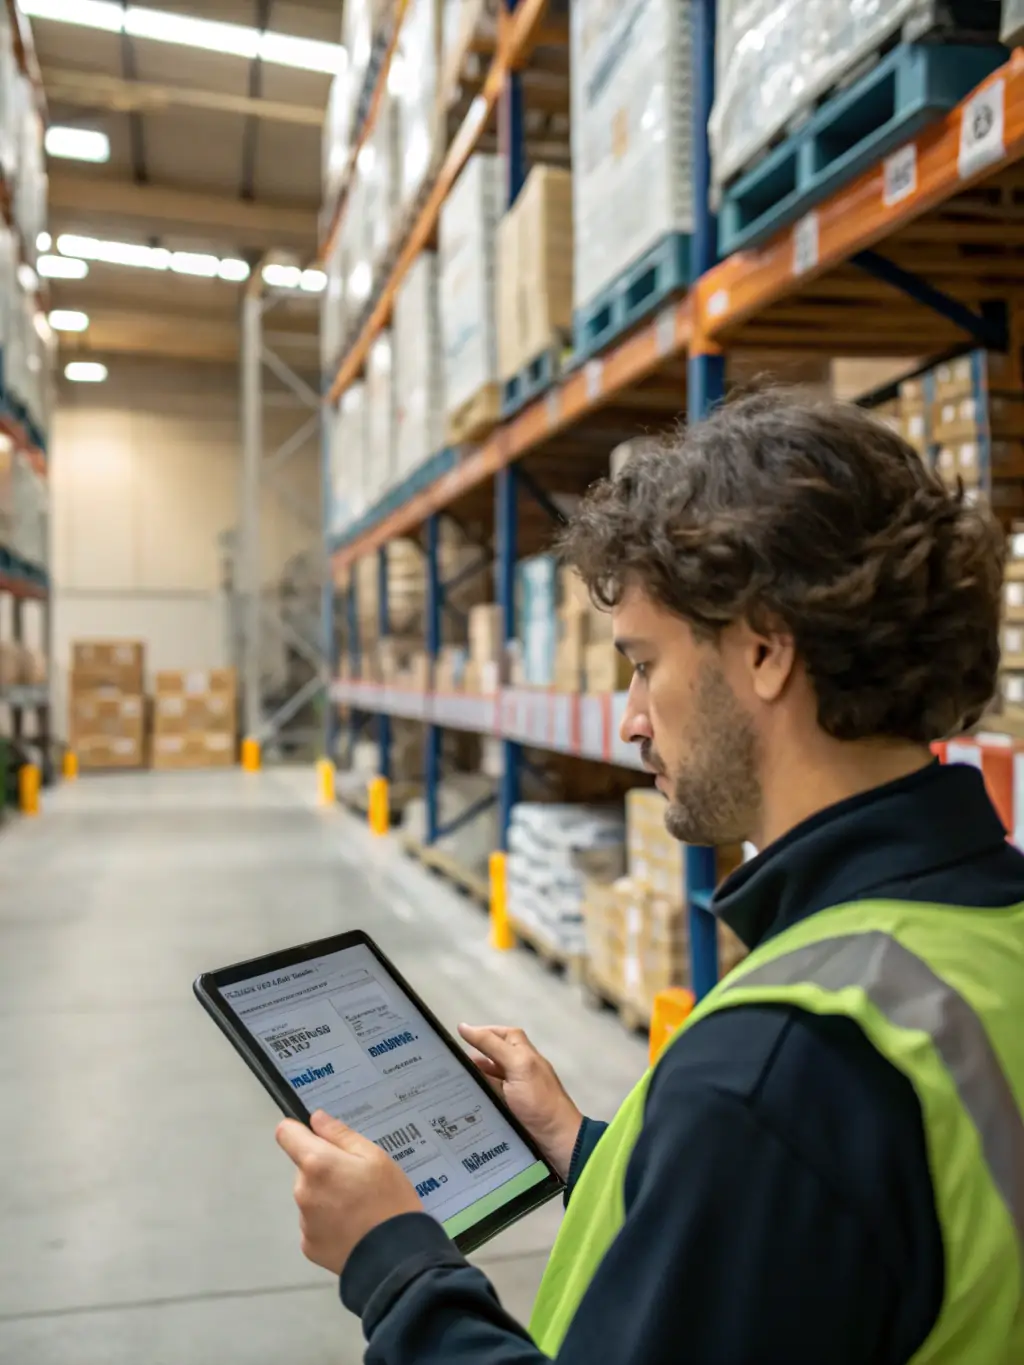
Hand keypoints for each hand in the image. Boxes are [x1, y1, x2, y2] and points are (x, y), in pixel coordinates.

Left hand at [276, 1109, 421, 1275]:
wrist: (395, 1259)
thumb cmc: (389, 1200)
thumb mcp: (375, 1157)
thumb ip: (341, 1135)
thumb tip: (316, 1119)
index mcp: (316, 1163)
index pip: (286, 1134)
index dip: (300, 1131)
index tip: (320, 1139)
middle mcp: (302, 1191)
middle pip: (304, 1168)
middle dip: (325, 1169)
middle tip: (357, 1180)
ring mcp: (304, 1222)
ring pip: (311, 1196)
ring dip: (327, 1197)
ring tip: (359, 1208)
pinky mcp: (308, 1246)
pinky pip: (315, 1224)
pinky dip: (329, 1222)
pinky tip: (353, 1228)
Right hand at [458, 1024, 582, 1179]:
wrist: (555, 1140)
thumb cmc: (538, 1099)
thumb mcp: (517, 1065)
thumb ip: (492, 1046)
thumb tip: (464, 1027)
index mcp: (524, 1055)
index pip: (502, 1035)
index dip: (483, 1032)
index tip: (457, 1036)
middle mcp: (518, 1069)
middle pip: (493, 1056)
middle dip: (473, 1056)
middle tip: (449, 1061)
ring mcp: (513, 1092)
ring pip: (488, 1077)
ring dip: (471, 1078)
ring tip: (447, 1080)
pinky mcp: (507, 1111)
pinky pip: (488, 1097)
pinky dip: (475, 1096)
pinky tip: (459, 1099)